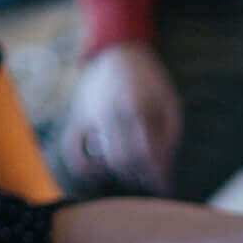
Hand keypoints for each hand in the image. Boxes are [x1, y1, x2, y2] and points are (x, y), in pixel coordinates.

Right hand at [61, 43, 182, 193]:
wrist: (118, 53)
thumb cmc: (150, 82)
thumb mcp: (169, 103)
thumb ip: (169, 137)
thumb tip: (165, 172)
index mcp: (136, 106)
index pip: (145, 153)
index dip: (156, 176)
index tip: (164, 189)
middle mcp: (109, 111)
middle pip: (123, 161)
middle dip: (139, 178)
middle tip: (150, 183)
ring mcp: (89, 115)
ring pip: (99, 161)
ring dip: (117, 176)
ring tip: (132, 177)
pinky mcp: (76, 118)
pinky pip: (72, 152)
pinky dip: (84, 170)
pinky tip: (100, 177)